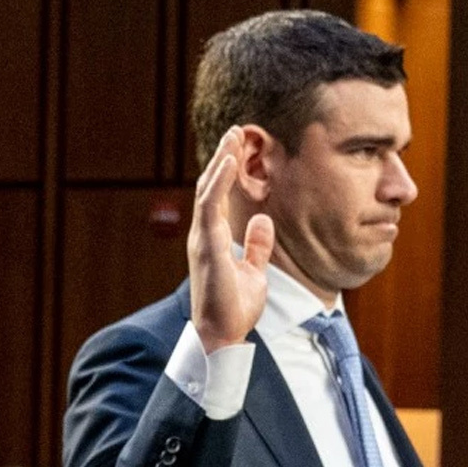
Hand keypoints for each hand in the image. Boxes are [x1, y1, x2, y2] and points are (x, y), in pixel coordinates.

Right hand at [188, 127, 273, 353]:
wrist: (223, 335)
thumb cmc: (235, 309)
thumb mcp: (254, 271)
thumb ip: (257, 246)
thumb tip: (265, 220)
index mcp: (213, 239)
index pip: (217, 196)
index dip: (226, 171)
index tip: (239, 147)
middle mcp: (203, 235)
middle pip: (210, 186)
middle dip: (223, 156)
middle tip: (237, 130)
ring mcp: (202, 239)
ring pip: (208, 189)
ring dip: (221, 160)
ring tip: (234, 136)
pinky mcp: (207, 246)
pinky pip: (210, 205)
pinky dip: (219, 181)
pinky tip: (229, 161)